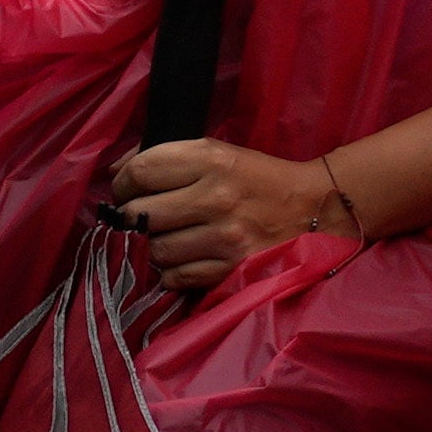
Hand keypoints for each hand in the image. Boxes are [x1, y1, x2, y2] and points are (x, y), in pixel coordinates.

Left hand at [107, 135, 339, 292]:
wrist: (317, 208)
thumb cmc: (258, 179)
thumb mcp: (218, 154)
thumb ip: (167, 159)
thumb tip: (114, 172)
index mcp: (210, 159)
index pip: (140, 171)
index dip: (122, 183)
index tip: (126, 191)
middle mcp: (216, 197)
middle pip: (140, 214)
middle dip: (131, 219)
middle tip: (139, 220)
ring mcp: (225, 237)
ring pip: (155, 250)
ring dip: (152, 249)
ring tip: (165, 240)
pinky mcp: (234, 269)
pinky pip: (176, 277)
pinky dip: (171, 273)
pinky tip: (183, 260)